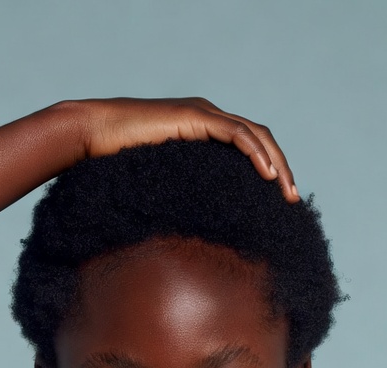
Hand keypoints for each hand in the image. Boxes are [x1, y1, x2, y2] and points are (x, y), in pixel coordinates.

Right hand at [62, 97, 299, 202]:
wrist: (94, 135)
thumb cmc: (116, 162)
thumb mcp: (160, 183)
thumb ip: (180, 194)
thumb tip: (191, 233)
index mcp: (204, 130)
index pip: (249, 145)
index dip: (269, 169)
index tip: (279, 200)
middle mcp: (209, 117)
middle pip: (260, 139)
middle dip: (281, 168)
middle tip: (292, 199)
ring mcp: (204, 114)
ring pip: (255, 135)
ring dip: (276, 163)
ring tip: (286, 191)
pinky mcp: (196, 116)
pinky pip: (237, 134)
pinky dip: (256, 153)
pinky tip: (267, 176)